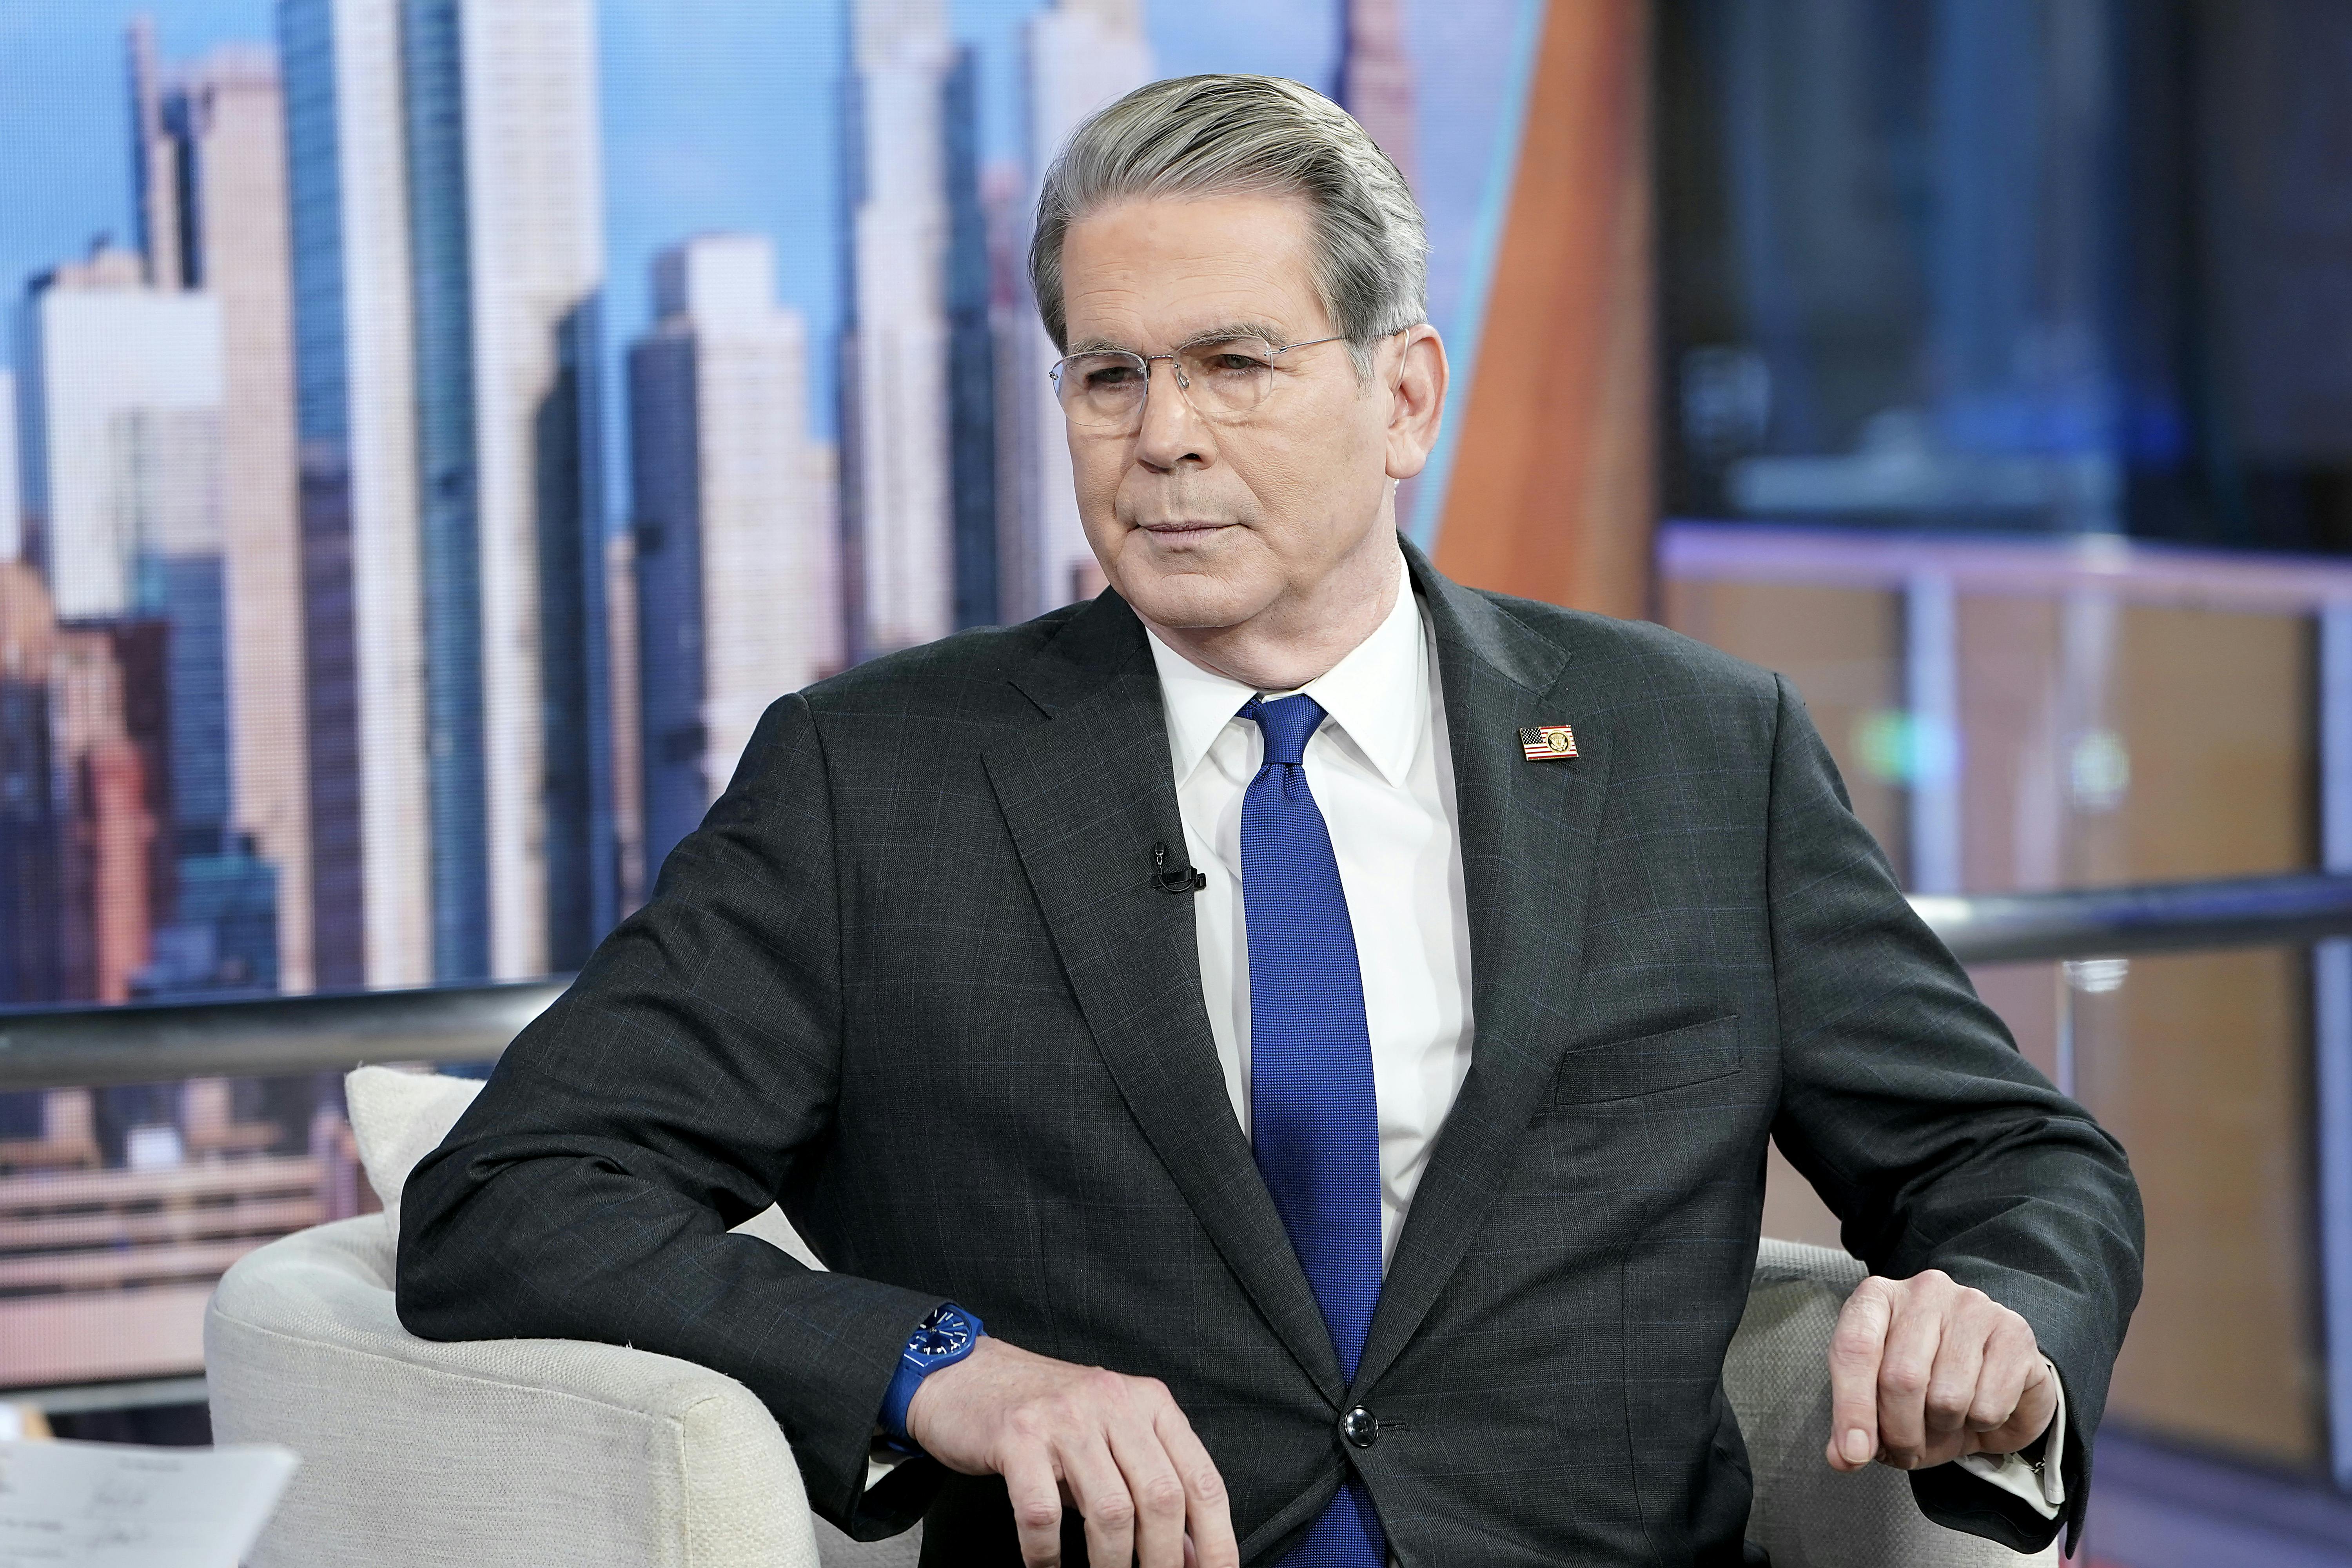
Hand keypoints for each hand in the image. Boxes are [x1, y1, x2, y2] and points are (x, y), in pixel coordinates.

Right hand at [906, 1336, 1237, 1567]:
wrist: (966, 1374)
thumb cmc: (1046, 1415)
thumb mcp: (1111, 1439)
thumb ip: (1151, 1485)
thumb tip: (1192, 1554)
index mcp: (1149, 1402)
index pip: (1201, 1480)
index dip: (1217, 1540)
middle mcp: (1114, 1402)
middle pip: (1161, 1498)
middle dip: (1164, 1560)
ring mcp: (1065, 1418)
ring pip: (1110, 1511)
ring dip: (1111, 1565)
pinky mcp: (1017, 1437)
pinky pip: (1042, 1514)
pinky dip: (1047, 1556)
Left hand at [1825, 1269, 2056, 1472]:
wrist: (1998, 1384)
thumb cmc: (1930, 1387)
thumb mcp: (1883, 1406)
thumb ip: (1855, 1428)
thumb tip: (1844, 1458)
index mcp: (1878, 1298)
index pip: (1854, 1347)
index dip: (1852, 1407)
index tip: (1853, 1454)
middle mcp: (1923, 1291)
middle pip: (1900, 1378)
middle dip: (1900, 1432)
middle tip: (1905, 1449)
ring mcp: (1972, 1307)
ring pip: (1947, 1396)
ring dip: (1943, 1428)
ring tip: (1946, 1420)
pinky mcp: (2015, 1332)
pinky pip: (1989, 1405)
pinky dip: (1981, 1424)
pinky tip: (1980, 1408)